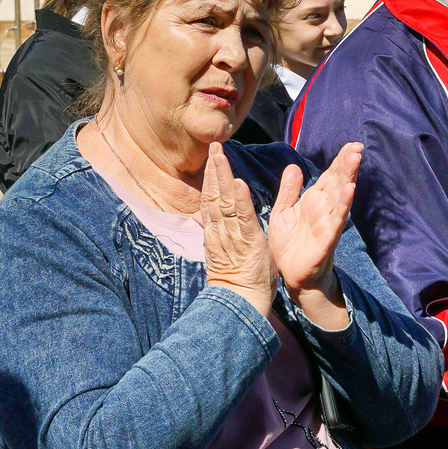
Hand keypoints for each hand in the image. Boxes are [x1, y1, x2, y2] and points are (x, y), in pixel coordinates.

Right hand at [200, 145, 274, 316]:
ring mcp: (234, 236)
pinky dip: (240, 200)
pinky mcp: (249, 242)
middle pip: (214, 195)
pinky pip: (244, 218)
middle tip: (214, 146)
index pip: (210, 200)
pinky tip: (238, 184)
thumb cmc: (237, 278)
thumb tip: (197, 216)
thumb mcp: (222, 250)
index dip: (211, 178)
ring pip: (224, 202)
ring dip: (223, 177)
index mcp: (216, 232)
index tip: (213, 158)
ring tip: (221, 155)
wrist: (243, 302)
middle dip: (214, 170)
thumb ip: (211, 230)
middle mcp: (221, 231)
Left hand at [267, 143, 356, 328]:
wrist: (290, 275)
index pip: (329, 176)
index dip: (339, 160)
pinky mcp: (326, 239)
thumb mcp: (283, 212)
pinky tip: (349, 190)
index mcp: (313, 201)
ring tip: (356, 159)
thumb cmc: (289, 245)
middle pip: (338, 181)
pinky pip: (336, 220)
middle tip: (357, 146)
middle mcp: (323, 209)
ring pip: (340, 196)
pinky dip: (342, 205)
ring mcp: (327, 223)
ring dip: (348, 177)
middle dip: (347, 164)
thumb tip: (294, 165)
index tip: (351, 145)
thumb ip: (289, 190)